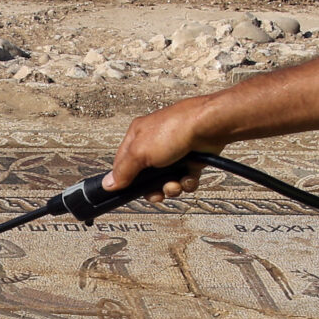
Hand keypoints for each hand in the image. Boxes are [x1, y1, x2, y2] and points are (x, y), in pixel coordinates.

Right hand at [104, 95, 219, 198]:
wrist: (210, 126)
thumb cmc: (176, 128)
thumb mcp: (140, 152)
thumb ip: (123, 170)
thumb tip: (108, 183)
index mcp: (137, 137)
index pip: (123, 164)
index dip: (125, 180)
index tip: (128, 192)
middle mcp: (154, 144)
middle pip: (146, 177)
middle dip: (153, 188)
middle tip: (158, 192)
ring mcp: (173, 152)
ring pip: (166, 180)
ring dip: (171, 187)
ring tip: (176, 183)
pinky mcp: (190, 159)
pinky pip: (184, 179)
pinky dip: (187, 181)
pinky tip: (189, 176)